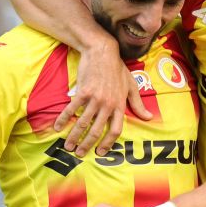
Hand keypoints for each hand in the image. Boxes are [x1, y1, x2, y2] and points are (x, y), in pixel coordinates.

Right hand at [55, 41, 151, 156]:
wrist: (103, 52)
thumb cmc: (117, 69)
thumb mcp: (131, 86)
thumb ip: (138, 104)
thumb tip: (149, 117)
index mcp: (119, 105)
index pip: (116, 130)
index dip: (108, 143)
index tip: (100, 152)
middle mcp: (108, 105)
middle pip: (96, 130)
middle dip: (87, 145)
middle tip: (79, 154)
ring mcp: (95, 99)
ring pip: (83, 123)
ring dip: (74, 136)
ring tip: (68, 146)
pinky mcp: (83, 92)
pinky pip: (72, 109)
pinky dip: (63, 119)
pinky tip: (57, 127)